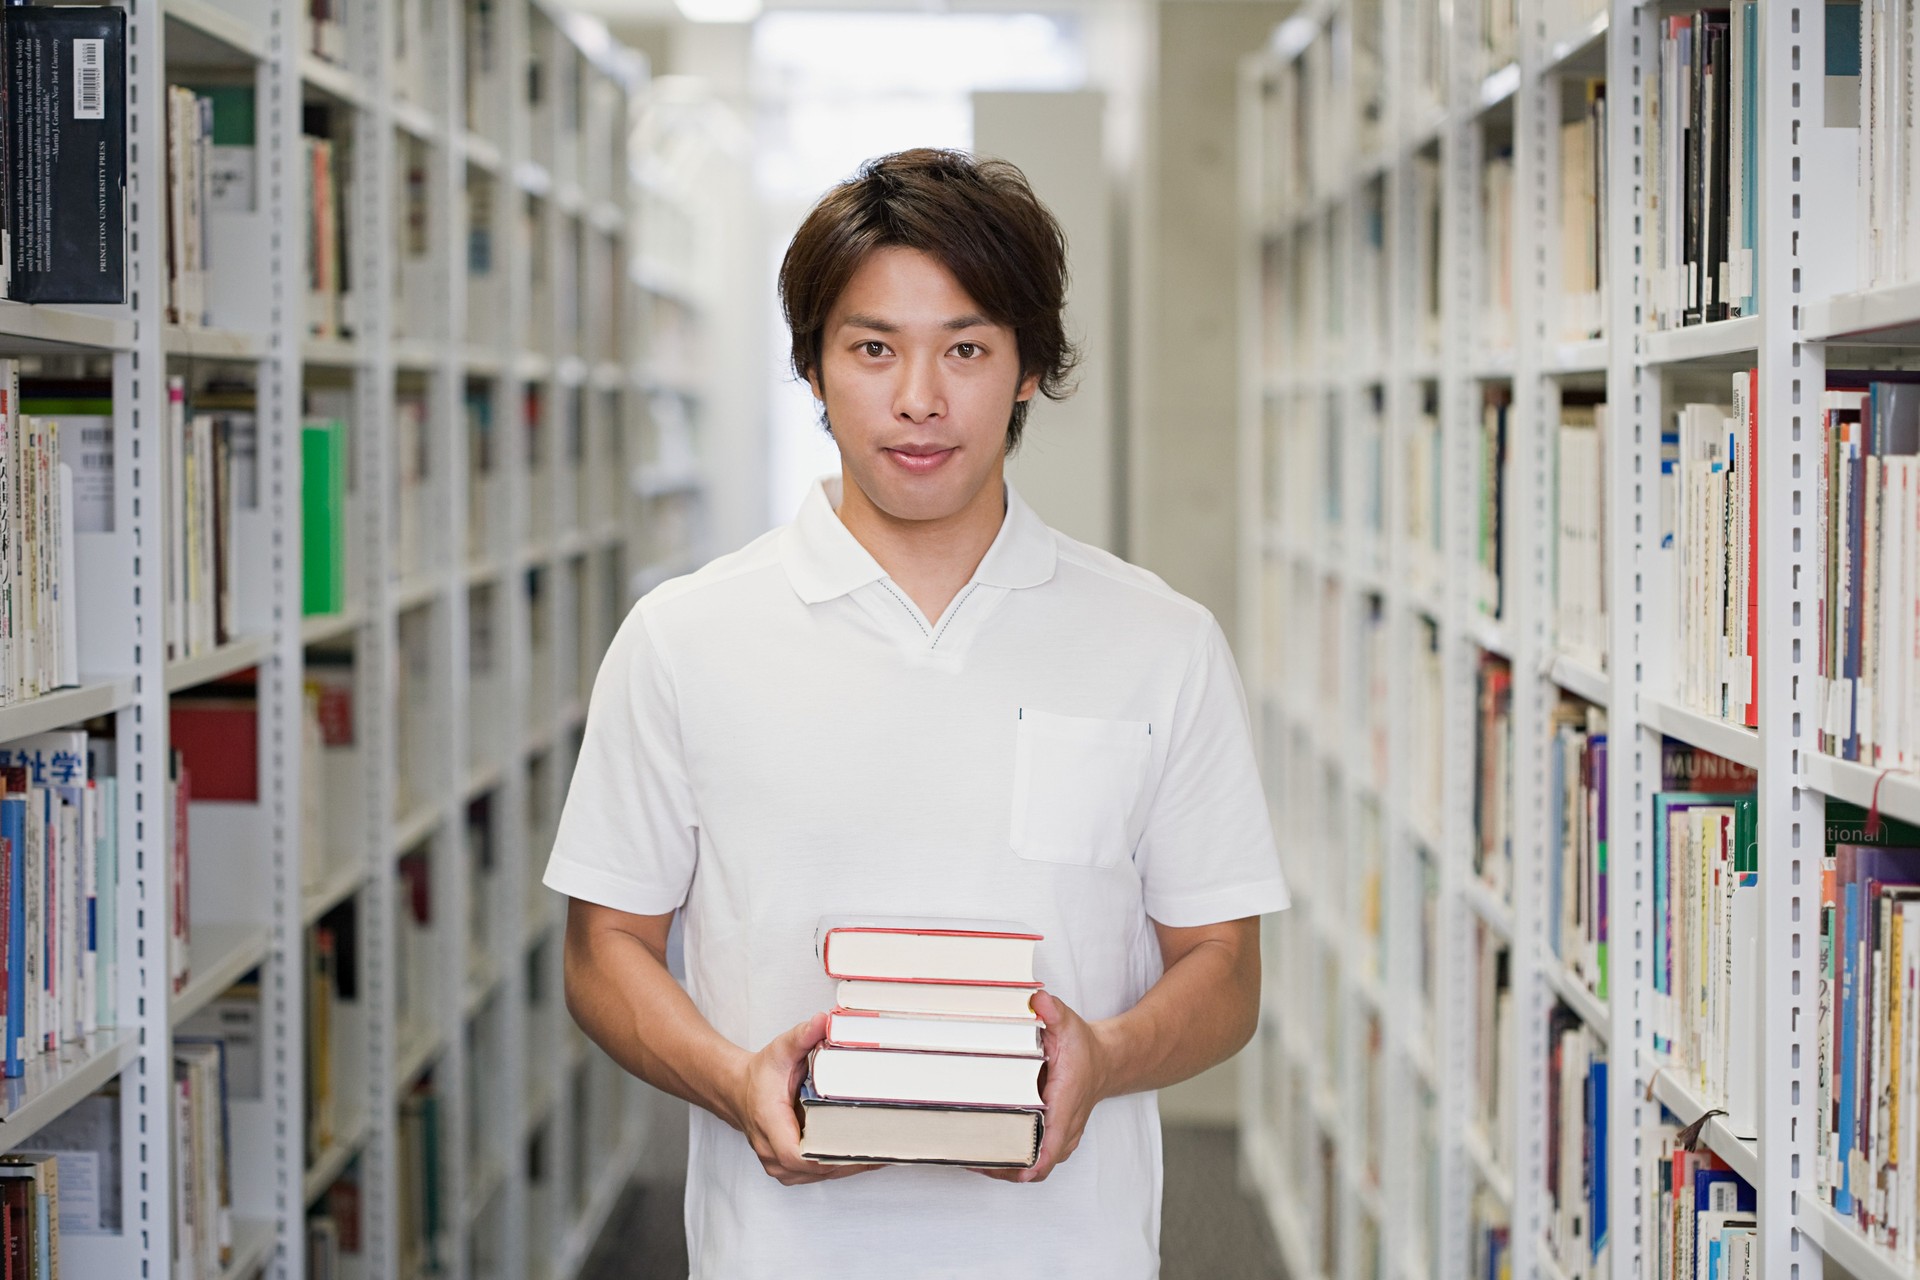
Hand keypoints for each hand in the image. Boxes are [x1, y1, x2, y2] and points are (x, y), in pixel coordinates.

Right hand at [726, 1012, 881, 1185]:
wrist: (739, 1092)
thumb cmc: (760, 1075)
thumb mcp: (780, 1050)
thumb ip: (802, 1036)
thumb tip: (824, 1021)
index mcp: (770, 1124)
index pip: (797, 1154)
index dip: (829, 1155)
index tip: (858, 1147)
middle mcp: (771, 1151)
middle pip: (816, 1168)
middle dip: (851, 1159)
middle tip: (886, 1145)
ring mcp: (779, 1165)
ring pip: (819, 1174)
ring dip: (848, 1165)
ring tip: (882, 1151)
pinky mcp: (788, 1169)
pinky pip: (817, 1173)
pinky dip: (839, 1165)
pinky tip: (864, 1156)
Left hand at [977, 991, 1110, 1182]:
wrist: (1106, 1062)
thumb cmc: (1085, 1048)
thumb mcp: (1068, 1023)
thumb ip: (1053, 1011)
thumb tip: (1037, 999)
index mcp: (1067, 1098)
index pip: (1055, 1137)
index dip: (1038, 1158)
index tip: (1021, 1170)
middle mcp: (1067, 1123)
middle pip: (1042, 1162)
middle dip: (1012, 1167)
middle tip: (977, 1160)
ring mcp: (1064, 1135)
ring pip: (1040, 1166)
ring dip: (1013, 1168)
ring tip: (978, 1161)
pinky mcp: (1058, 1138)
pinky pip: (1039, 1161)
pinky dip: (1018, 1163)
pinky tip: (991, 1157)